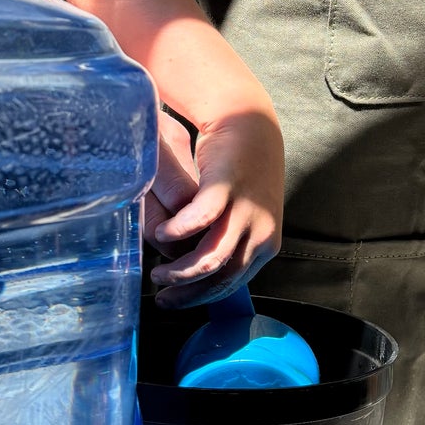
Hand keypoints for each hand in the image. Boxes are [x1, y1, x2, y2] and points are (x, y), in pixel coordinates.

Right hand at [146, 108, 284, 307]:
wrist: (248, 122)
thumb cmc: (240, 168)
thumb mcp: (244, 212)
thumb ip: (228, 239)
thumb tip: (199, 270)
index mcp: (266, 242)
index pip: (234, 284)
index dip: (202, 298)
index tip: (176, 302)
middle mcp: (262, 232)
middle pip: (222, 279)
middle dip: (188, 294)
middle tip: (162, 296)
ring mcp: (246, 211)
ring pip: (212, 258)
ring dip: (181, 272)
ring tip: (157, 272)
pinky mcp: (227, 188)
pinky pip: (200, 221)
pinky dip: (178, 232)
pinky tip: (163, 234)